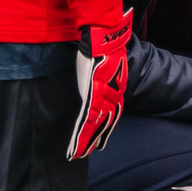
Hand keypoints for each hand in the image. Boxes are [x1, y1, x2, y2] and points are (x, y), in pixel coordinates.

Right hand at [68, 12, 133, 157]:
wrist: (103, 37)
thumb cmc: (101, 47)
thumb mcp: (103, 64)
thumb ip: (100, 75)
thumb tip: (96, 77)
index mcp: (115, 89)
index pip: (109, 113)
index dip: (104, 128)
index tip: (99, 140)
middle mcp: (112, 96)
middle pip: (104, 122)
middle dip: (96, 138)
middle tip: (89, 152)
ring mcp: (103, 97)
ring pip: (95, 126)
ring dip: (87, 142)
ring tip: (79, 153)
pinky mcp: (94, 97)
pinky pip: (87, 121)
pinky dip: (82, 136)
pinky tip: (77, 146)